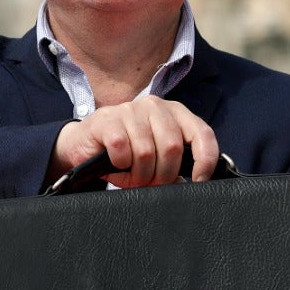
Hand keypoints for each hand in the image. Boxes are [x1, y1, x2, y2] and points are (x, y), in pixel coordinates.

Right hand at [51, 96, 219, 187]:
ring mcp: (130, 109)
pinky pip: (122, 149)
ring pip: (146, 152)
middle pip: (172, 148)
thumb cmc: (126, 152)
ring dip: (139, 174)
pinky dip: (120, 164)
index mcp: (174, 113)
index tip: (199, 181)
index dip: (205, 160)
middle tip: (151, 183)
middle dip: (163, 175)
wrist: (84, 144)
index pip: (201, 133)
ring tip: (132, 176)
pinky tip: (116, 162)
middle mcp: (155, 106)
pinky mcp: (107, 119)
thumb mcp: (155, 158)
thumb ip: (175, 167)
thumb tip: (188, 184)